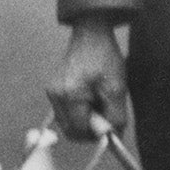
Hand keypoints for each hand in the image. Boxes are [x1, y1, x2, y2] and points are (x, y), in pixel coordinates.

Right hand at [48, 19, 129, 141]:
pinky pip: (65, 111)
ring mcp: (51, 92)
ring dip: (84, 120)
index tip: (110, 128)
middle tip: (106, 116)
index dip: (96, 134)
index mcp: (70, 95)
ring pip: (67, 122)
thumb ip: (115, 115)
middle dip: (89, 129)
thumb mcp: (117, 87)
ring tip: (99, 102)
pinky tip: (91, 96)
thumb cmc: (105, 57)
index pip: (79, 131)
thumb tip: (112, 137)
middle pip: (70, 129)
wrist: (91, 33)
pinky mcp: (53, 89)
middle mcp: (56, 96)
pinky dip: (78, 111)